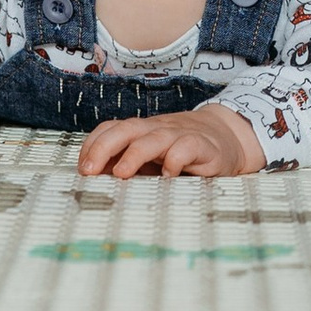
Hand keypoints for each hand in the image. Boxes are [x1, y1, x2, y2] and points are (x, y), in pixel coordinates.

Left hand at [77, 101, 265, 180]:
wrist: (228, 137)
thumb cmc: (182, 151)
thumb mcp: (152, 157)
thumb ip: (127, 164)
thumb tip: (95, 181)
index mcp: (141, 132)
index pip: (111, 129)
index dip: (93, 145)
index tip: (82, 168)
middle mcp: (157, 130)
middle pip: (126, 129)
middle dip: (104, 147)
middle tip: (90, 170)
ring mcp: (180, 136)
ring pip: (154, 138)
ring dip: (134, 154)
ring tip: (121, 174)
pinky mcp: (203, 147)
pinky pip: (187, 148)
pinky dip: (175, 161)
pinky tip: (168, 178)